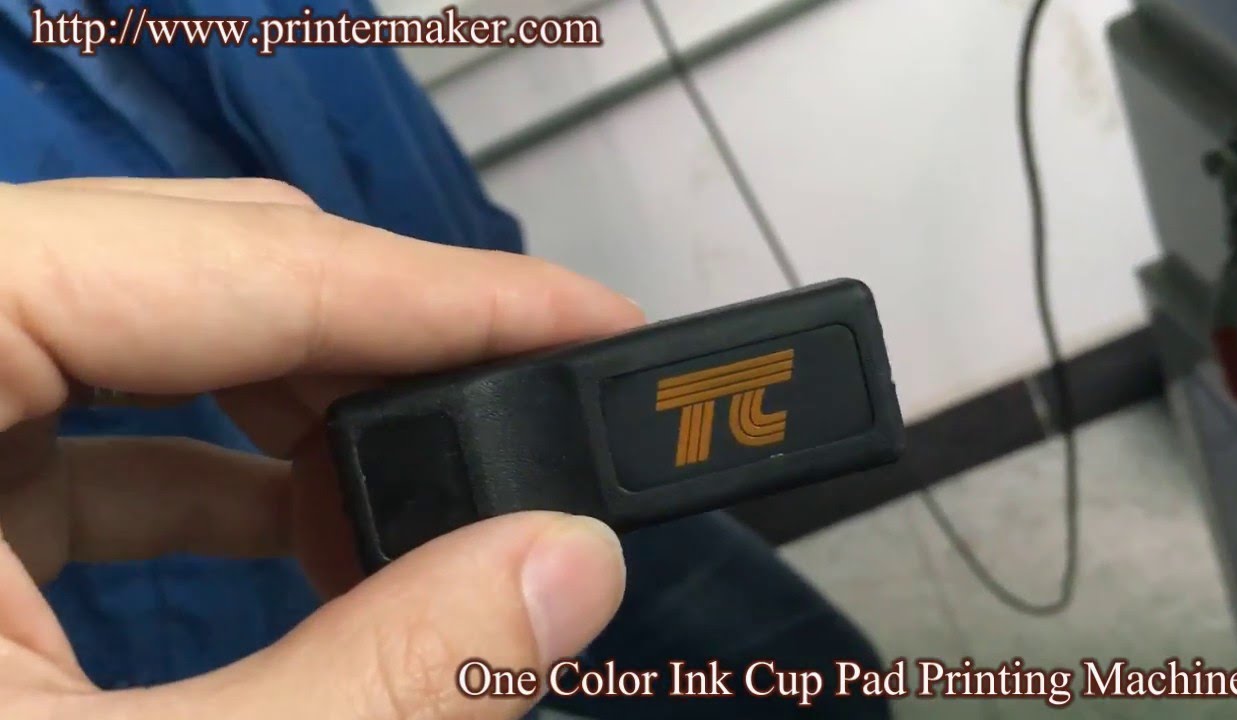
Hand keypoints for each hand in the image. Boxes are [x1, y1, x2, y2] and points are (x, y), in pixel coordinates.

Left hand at [0, 178, 641, 718]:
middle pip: (199, 265)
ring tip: (433, 496)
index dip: (443, 291)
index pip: (231, 257)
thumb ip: (368, 680)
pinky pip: (95, 412)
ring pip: (154, 327)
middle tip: (536, 415)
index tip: (592, 323)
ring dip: (311, 407)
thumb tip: (563, 571)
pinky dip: (222, 466)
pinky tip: (309, 531)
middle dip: (386, 346)